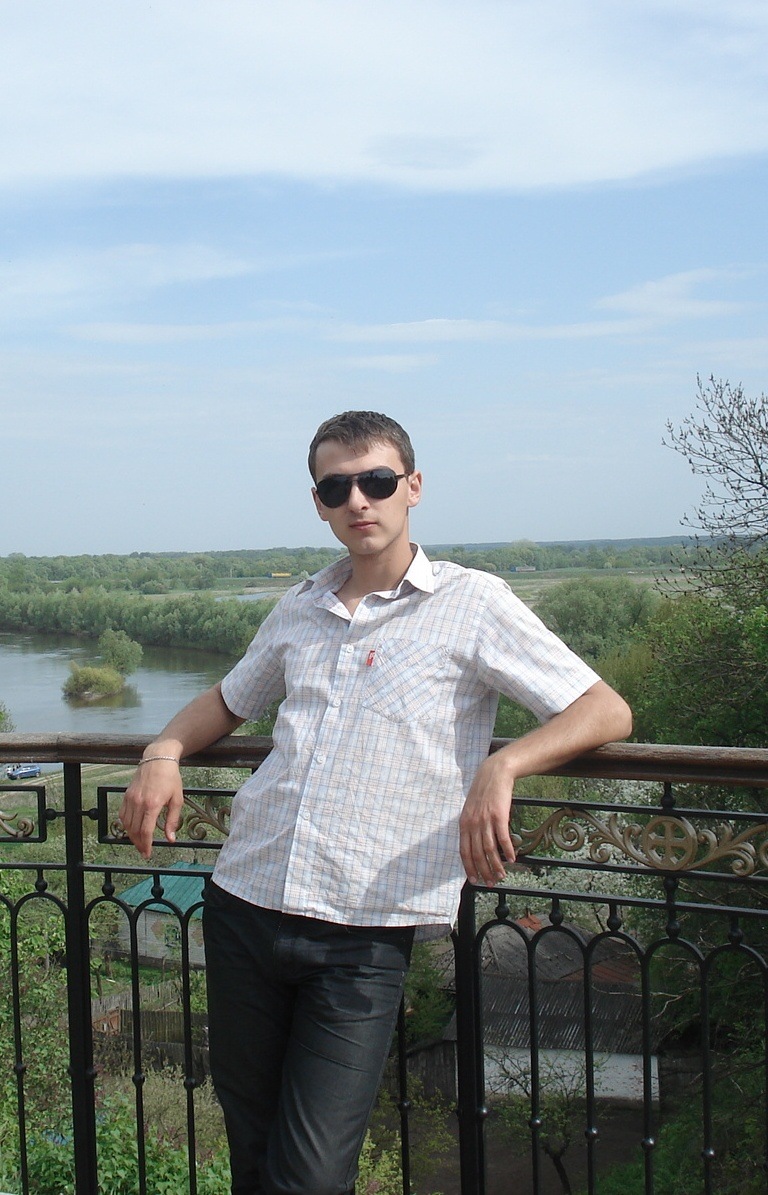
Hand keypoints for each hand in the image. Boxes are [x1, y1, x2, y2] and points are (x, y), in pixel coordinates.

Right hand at [119, 758, 183, 859]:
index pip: (145, 831)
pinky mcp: (126, 795)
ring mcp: (131, 798)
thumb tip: (171, 838)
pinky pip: (122, 814)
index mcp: (152, 804)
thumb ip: (172, 820)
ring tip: (139, 843)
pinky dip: (125, 825)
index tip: (148, 853)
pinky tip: (132, 829)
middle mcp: (139, 802)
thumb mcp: (177, 799)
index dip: (146, 845)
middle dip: (139, 844)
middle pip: (134, 830)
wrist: (158, 759)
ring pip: (126, 824)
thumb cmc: (170, 778)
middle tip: (144, 851)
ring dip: (131, 836)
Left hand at [459, 753, 516, 885]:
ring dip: (496, 865)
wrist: (494, 773)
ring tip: (502, 876)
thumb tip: (475, 845)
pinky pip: (503, 838)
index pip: (464, 851)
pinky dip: (508, 850)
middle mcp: (473, 824)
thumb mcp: (471, 810)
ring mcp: (486, 820)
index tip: (474, 880)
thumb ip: (471, 826)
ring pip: (490, 849)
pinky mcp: (499, 815)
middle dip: (484, 871)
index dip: (469, 867)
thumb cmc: (483, 793)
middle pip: (477, 854)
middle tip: (491, 883)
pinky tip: (513, 859)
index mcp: (464, 824)